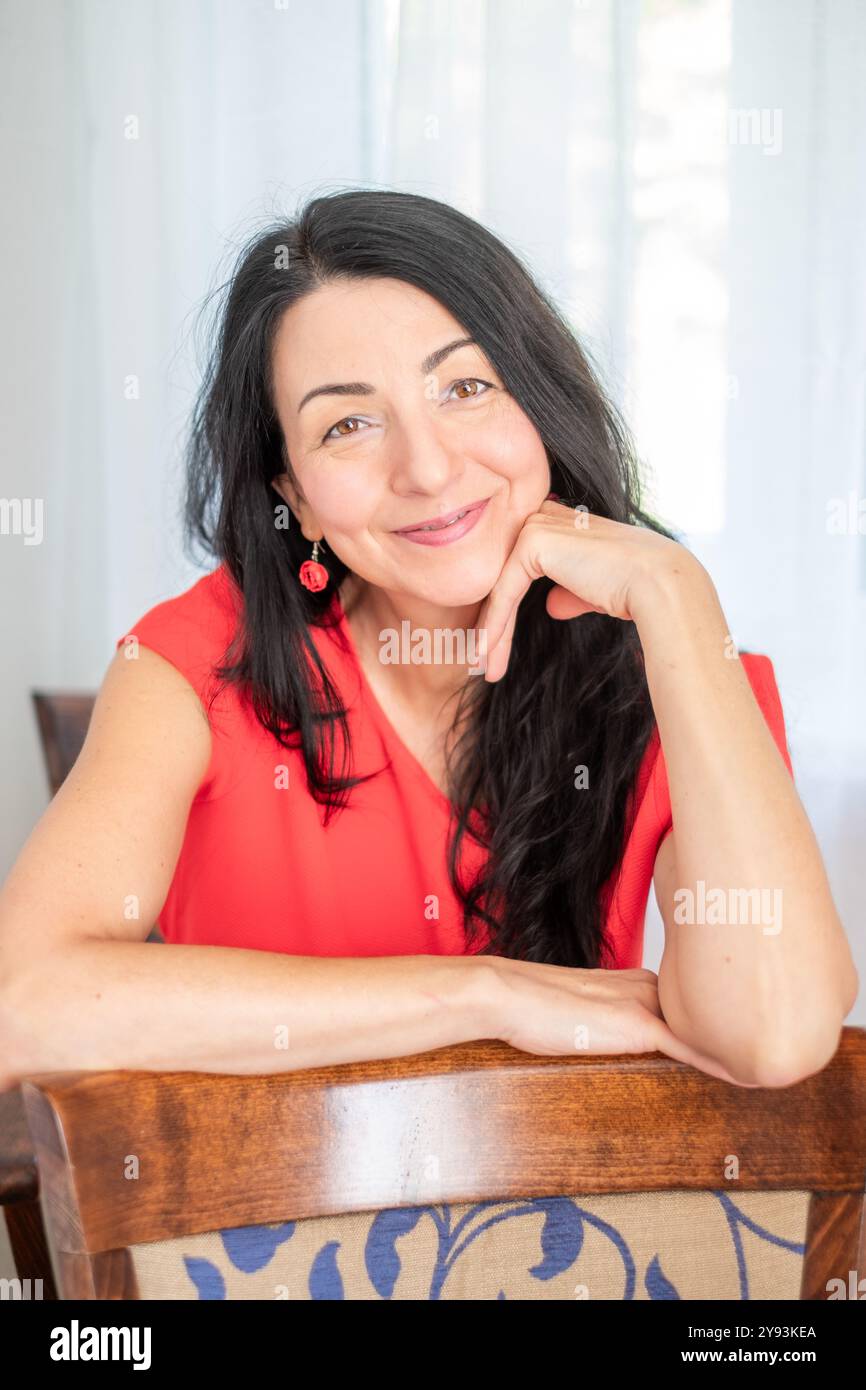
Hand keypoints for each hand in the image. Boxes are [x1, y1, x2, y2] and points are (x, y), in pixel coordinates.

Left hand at [476, 500, 703, 682]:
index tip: (495, 645)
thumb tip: (552, 605)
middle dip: (491, 622)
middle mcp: (545, 515)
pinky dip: (495, 626)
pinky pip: (504, 593)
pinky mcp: (532, 543)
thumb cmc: (635, 589)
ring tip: (483, 667)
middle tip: (481, 660)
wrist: (657, 585)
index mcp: (561, 521)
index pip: (518, 566)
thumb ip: (570, 592)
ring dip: (490, 632)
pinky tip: (487, 654)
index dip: (505, 608)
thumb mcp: (593, 591)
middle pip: (503, 576)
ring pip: (500, 588)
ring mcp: (536, 525)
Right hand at [489, 958, 752, 1085]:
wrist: (507, 994)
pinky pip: (690, 1048)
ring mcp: (645, 1004)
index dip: (713, 1019)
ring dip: (731, 1045)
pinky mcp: (638, 1027)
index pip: (689, 1002)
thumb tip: (613, 1040)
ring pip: (703, 1028)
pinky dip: (718, 1062)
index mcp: (636, 980)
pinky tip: (743, 1077)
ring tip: (764, 1063)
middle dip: (732, 1030)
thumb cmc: (531, 1007)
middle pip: (704, 1012)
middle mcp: (648, 986)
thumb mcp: (578, 1012)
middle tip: (764, 1052)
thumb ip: (607, 1021)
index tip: (735, 1033)